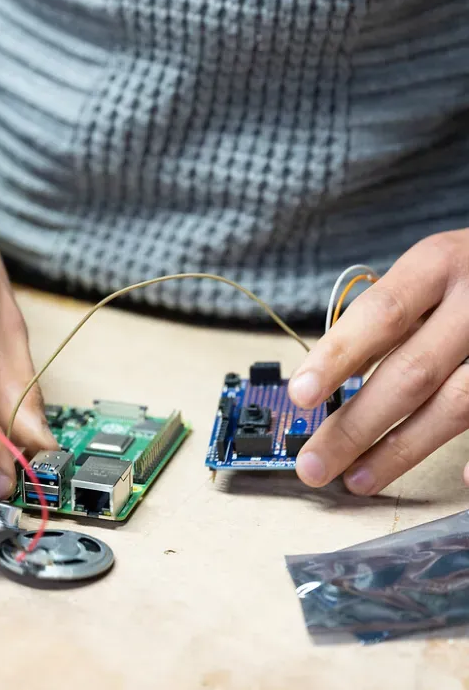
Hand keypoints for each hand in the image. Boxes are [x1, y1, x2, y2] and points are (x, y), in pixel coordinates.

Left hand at [288, 230, 468, 494]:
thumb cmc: (464, 271)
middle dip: (357, 425)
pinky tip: (459, 484)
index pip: (381, 315)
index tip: (298, 395)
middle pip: (412, 372)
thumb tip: (331, 370)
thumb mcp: (424, 272)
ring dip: (400, 451)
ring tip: (356, 479)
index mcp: (438, 265)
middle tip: (313, 463)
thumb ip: (387, 317)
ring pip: (455, 405)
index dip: (338, 356)